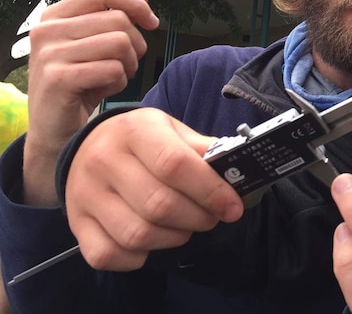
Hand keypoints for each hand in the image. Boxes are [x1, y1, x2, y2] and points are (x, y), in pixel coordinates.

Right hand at [23, 0, 159, 205]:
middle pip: (118, 20)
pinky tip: (105, 91)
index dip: (135, 4)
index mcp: (56, 15)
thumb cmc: (82, 84)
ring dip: (129, 66)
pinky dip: (119, 82)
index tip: (152, 23)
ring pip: (119, 43)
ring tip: (114, 78)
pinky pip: (112, 69)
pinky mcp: (57, 78)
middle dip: (136, 46)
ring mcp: (49, 53)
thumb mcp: (100, 45)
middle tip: (126, 66)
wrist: (57, 131)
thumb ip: (118, 14)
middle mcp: (47, 30)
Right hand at [65, 108, 242, 270]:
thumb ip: (203, 149)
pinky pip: (109, 255)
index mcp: (135, 131)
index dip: (211, 190)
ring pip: (138, 235)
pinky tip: (154, 240)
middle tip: (211, 217)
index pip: (175, 164)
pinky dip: (139, 257)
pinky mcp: (76, 225)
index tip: (233, 207)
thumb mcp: (173, 131)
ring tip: (186, 227)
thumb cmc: (144, 141)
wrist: (91, 146)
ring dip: (174, 238)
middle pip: (159, 205)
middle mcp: (103, 161)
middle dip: (198, 218)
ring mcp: (85, 195)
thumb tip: (237, 170)